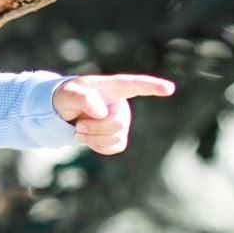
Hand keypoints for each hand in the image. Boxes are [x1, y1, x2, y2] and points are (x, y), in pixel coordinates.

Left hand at [53, 73, 175, 154]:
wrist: (64, 114)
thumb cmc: (67, 98)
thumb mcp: (67, 95)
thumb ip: (82, 98)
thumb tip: (102, 111)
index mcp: (112, 87)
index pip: (136, 85)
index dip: (153, 86)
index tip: (169, 89)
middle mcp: (122, 104)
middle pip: (117, 123)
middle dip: (95, 127)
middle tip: (78, 124)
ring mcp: (122, 121)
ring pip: (116, 137)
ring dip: (93, 137)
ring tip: (80, 129)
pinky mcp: (118, 136)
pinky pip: (115, 147)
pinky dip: (99, 146)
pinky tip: (89, 139)